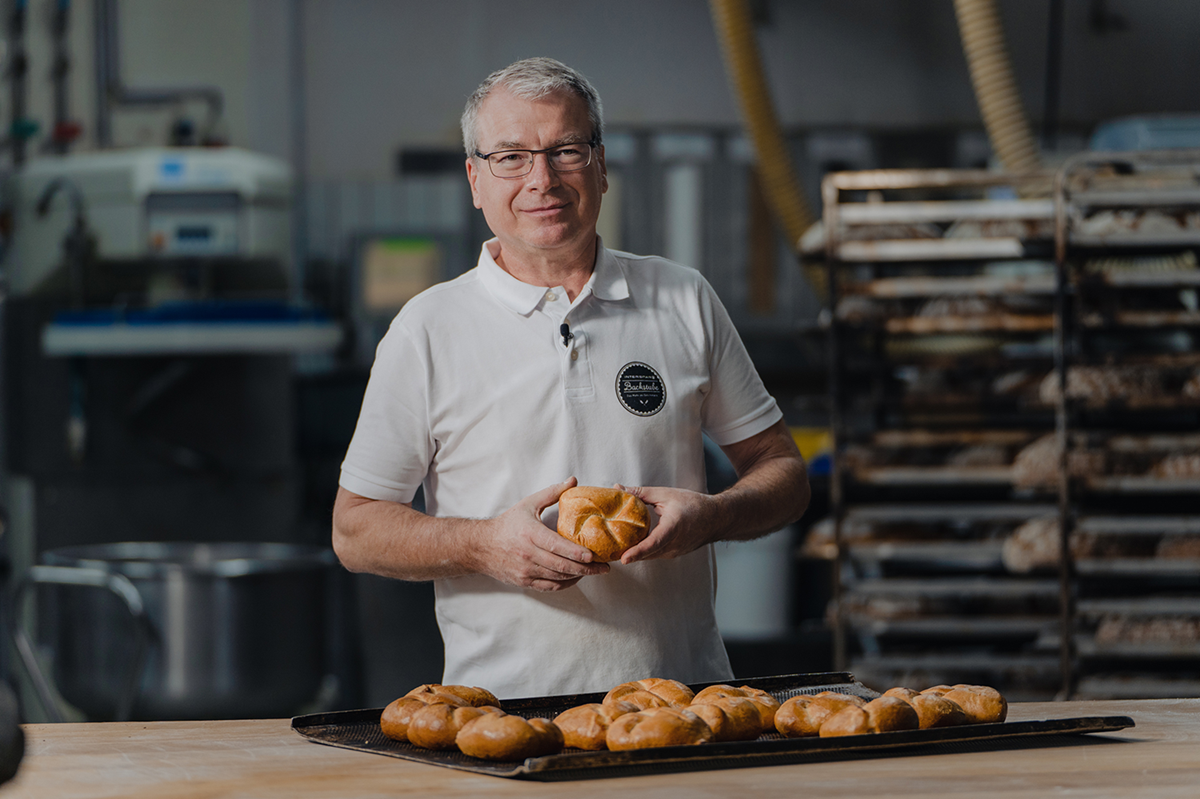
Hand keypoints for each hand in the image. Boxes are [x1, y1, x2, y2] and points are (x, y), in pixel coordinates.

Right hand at [475, 478, 609, 591]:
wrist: (481, 546)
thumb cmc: (507, 524)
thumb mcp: (528, 504)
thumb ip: (552, 493)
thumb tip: (573, 481)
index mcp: (530, 534)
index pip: (557, 546)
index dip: (576, 553)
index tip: (593, 555)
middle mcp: (528, 555)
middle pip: (562, 566)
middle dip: (586, 568)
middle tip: (604, 567)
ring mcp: (526, 571)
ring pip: (558, 577)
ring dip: (579, 576)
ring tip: (595, 571)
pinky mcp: (525, 582)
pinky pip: (550, 586)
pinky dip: (566, 583)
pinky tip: (577, 577)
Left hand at [615, 483, 717, 563]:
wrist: (716, 518)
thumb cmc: (693, 504)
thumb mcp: (665, 494)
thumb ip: (640, 493)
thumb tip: (617, 488)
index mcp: (673, 528)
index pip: (653, 543)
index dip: (638, 552)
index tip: (624, 558)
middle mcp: (674, 544)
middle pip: (647, 552)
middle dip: (628, 554)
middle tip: (607, 553)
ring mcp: (674, 552)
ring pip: (650, 555)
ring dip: (635, 552)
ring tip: (615, 549)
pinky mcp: (673, 553)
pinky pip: (655, 554)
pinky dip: (644, 551)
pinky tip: (632, 545)